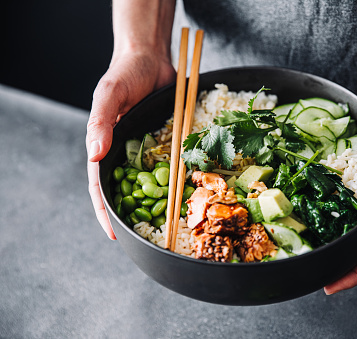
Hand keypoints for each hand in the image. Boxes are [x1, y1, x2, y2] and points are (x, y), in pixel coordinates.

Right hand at [86, 52, 175, 238]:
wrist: (150, 58)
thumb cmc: (125, 73)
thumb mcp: (109, 94)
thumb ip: (101, 122)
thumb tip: (94, 155)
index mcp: (104, 146)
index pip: (100, 187)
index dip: (106, 212)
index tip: (115, 235)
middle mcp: (124, 152)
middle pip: (124, 191)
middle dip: (131, 215)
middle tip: (145, 240)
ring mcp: (144, 149)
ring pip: (147, 183)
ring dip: (154, 203)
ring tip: (166, 226)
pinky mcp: (163, 143)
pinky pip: (168, 166)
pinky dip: (173, 181)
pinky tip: (183, 194)